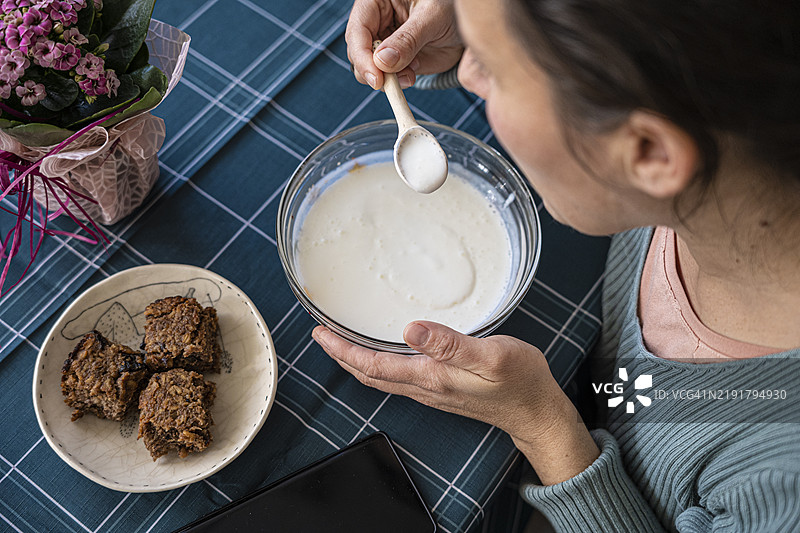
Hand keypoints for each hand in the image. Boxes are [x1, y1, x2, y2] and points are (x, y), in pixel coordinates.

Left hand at [312, 320, 599, 483]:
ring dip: (358, 361)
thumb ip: (450, 344)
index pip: (373, 365)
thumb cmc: (519, 381)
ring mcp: (432, 391)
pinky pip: (398, 378)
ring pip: (382, 378)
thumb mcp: (490, 356)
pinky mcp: (442, 390)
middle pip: (370, 374)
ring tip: (343, 343)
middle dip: (342, 355)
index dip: (343, 350)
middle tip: (322, 335)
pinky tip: (382, 353)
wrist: (536, 412)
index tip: (322, 333)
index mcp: (431, 376)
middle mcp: (426, 387)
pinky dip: (379, 365)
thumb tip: (411, 329)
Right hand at [346, 0, 462, 88]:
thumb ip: (408, 39)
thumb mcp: (432, 17)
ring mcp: (385, 43)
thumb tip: (382, 61)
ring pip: (371, 69)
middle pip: (358, 53)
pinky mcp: (396, 60)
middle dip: (372, 71)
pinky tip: (412, 73)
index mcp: (376, 2)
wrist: (471, 23)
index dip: (362, 56)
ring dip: (386, 79)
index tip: (376, 78)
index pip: (357, 31)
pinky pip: (388, 77)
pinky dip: (397, 82)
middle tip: (390, 83)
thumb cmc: (452, 5)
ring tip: (409, 75)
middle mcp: (376, 23)